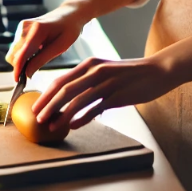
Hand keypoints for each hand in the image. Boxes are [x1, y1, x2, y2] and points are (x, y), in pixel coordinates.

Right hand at [4, 5, 85, 79]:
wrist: (69, 13)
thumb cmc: (69, 29)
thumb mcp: (60, 46)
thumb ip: (42, 60)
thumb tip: (27, 74)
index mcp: (37, 29)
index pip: (22, 53)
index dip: (18, 69)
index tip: (18, 81)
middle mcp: (26, 26)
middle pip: (14, 54)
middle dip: (20, 66)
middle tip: (32, 73)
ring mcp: (22, 26)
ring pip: (14, 52)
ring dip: (22, 60)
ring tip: (37, 60)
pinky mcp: (22, 28)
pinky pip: (17, 47)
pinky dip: (23, 54)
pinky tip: (36, 53)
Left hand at [31, 55, 174, 131]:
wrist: (156, 71)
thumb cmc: (129, 73)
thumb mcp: (105, 70)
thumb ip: (88, 80)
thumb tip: (69, 98)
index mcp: (90, 64)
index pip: (61, 80)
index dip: (46, 94)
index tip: (35, 106)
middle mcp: (96, 71)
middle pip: (65, 89)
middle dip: (48, 105)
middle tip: (37, 118)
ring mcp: (107, 83)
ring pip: (78, 100)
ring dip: (62, 114)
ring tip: (52, 126)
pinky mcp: (117, 95)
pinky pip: (95, 108)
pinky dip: (82, 118)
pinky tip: (74, 126)